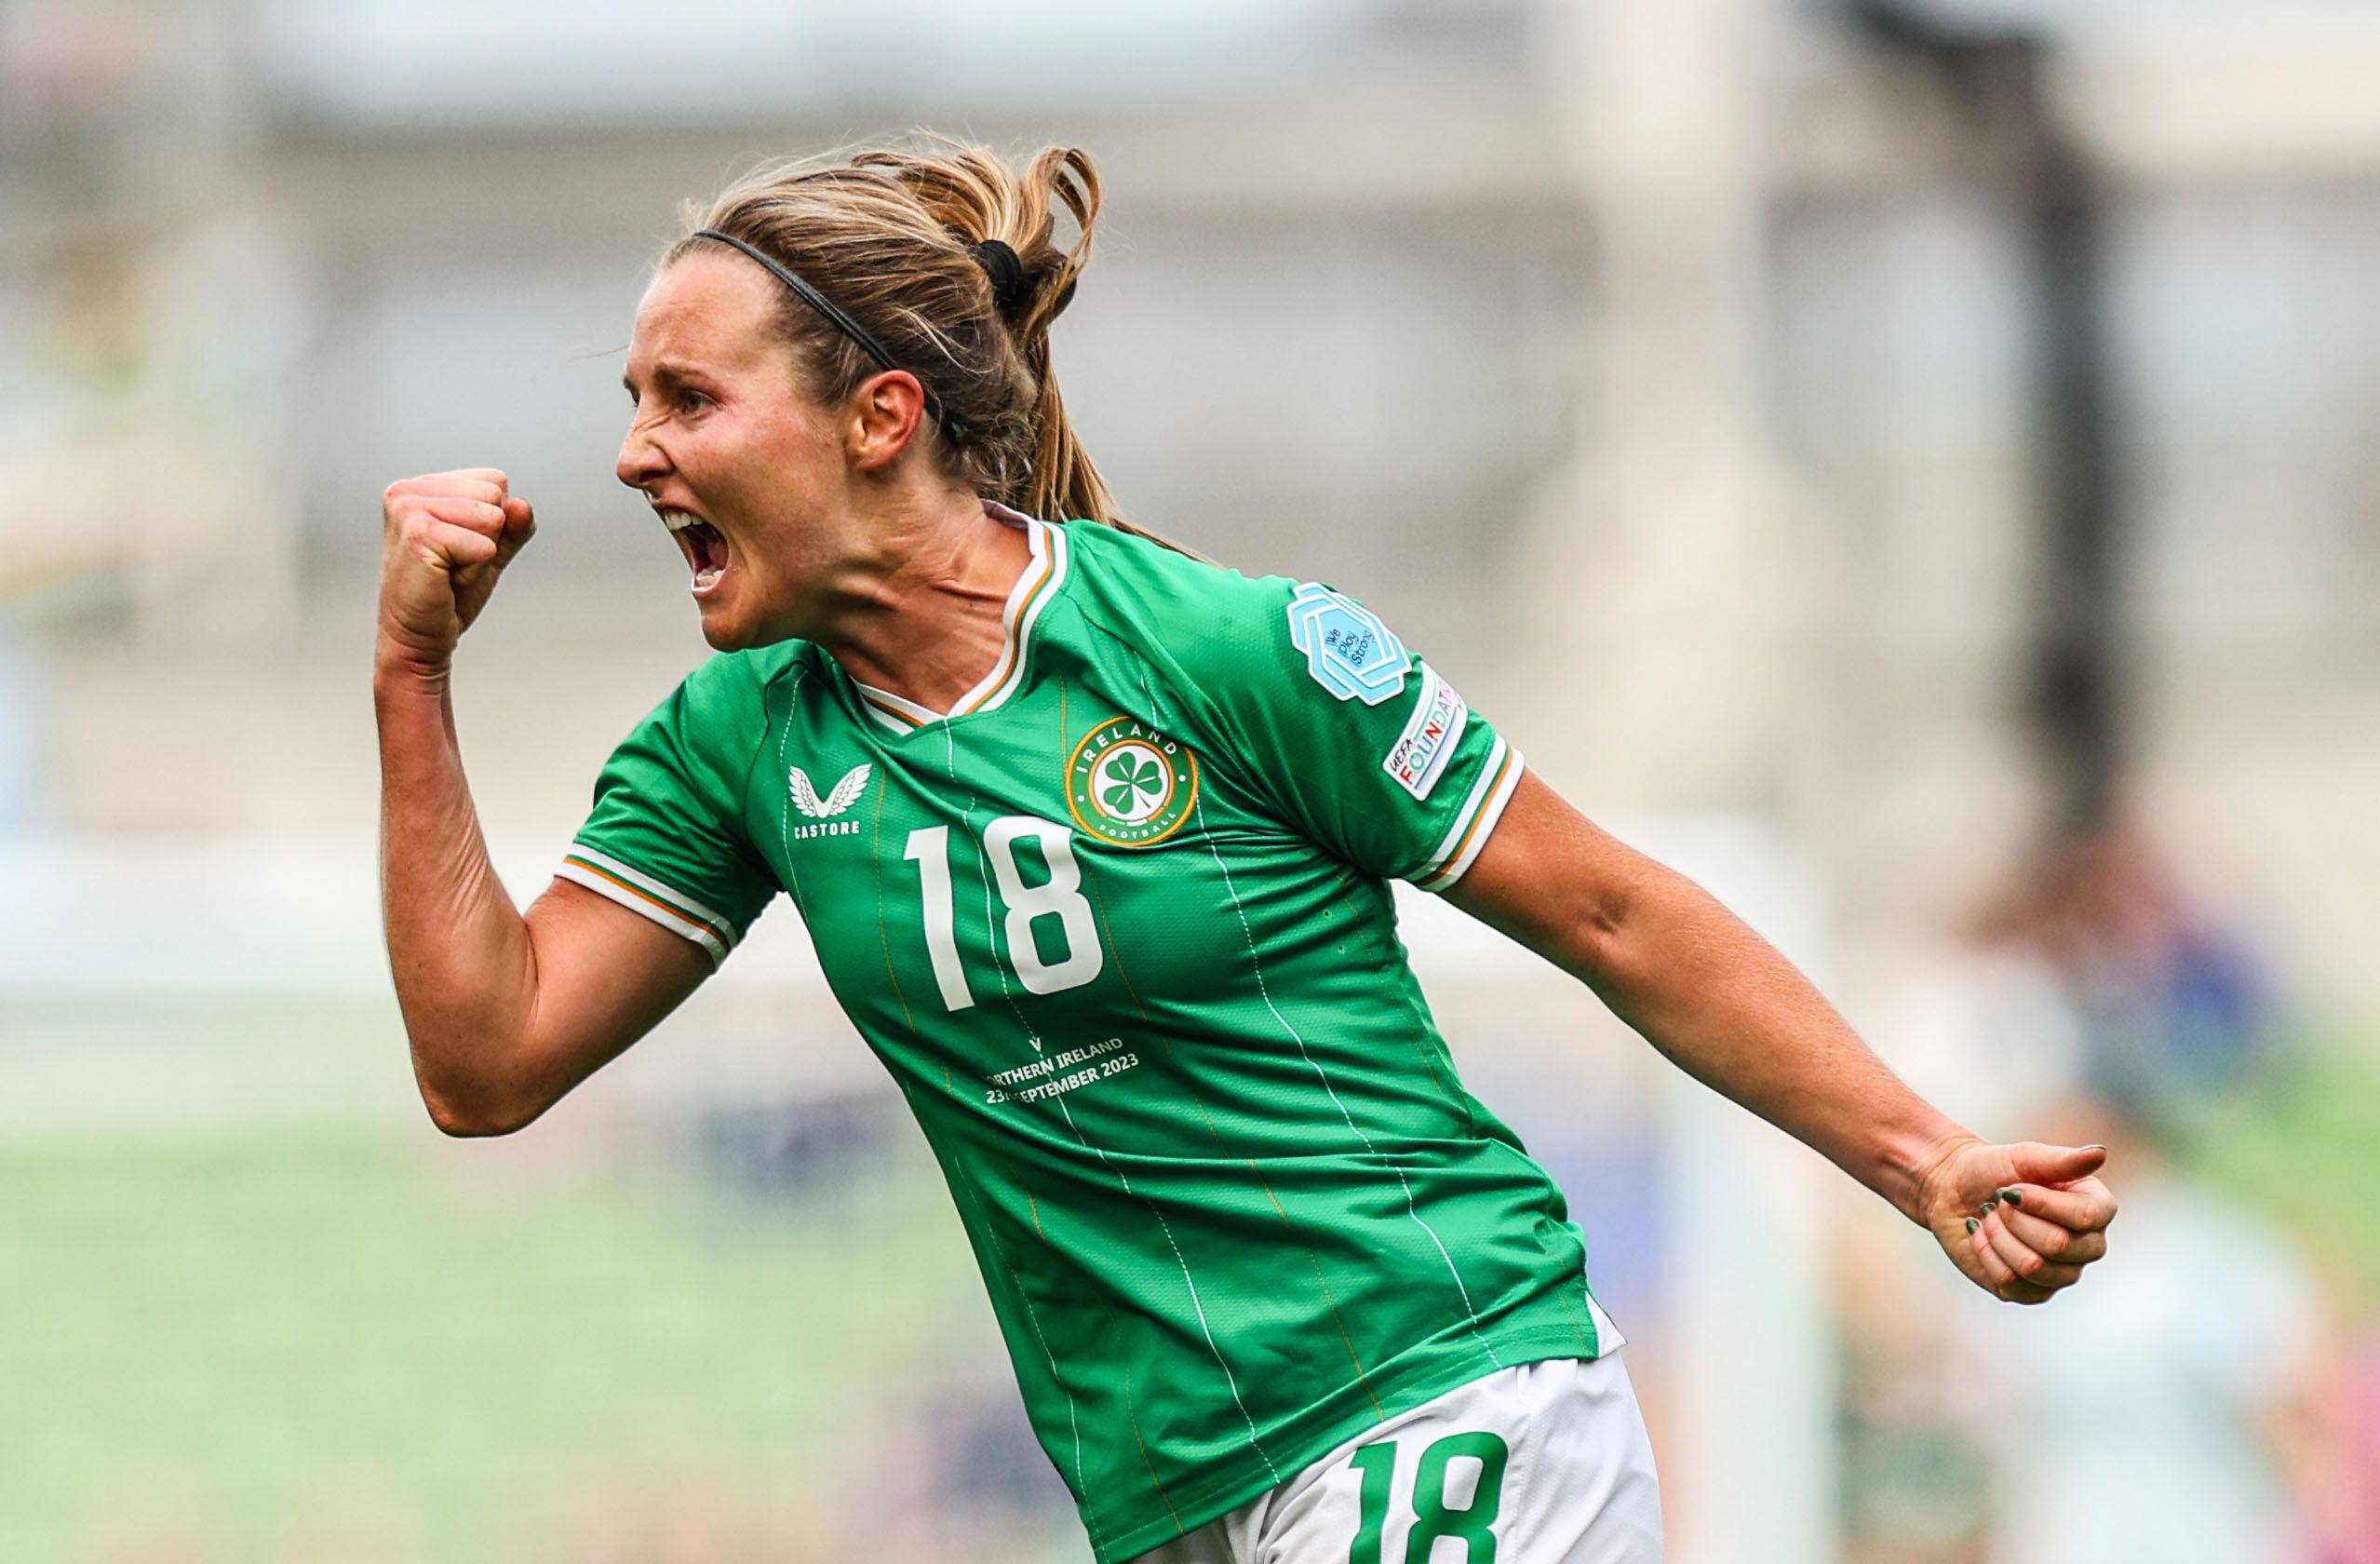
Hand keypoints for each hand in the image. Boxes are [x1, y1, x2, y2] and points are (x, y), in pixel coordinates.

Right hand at [377, 468, 535, 674]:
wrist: (418, 637)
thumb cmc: (448, 594)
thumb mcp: (489, 552)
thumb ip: (511, 527)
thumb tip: (522, 505)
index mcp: (421, 486)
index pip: (495, 481)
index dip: (493, 522)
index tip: (459, 548)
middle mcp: (408, 490)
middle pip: (495, 495)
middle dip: (487, 537)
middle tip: (453, 563)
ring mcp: (409, 509)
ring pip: (492, 519)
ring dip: (480, 556)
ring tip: (447, 572)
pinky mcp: (418, 535)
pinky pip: (484, 546)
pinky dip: (474, 572)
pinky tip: (445, 581)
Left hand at [1915, 1136, 2116, 1303]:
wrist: (1952, 1189)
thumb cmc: (1993, 1169)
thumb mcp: (2024, 1157)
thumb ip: (2062, 1160)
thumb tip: (2099, 1153)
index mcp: (2096, 1208)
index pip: (2087, 1216)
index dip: (2042, 1203)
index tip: (2013, 1189)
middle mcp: (2088, 1245)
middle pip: (2058, 1246)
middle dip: (2014, 1219)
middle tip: (1998, 1202)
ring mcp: (2061, 1273)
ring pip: (2032, 1267)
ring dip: (1998, 1236)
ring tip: (1990, 1218)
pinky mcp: (2030, 1292)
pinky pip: (2010, 1283)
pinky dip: (1986, 1254)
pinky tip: (1982, 1236)